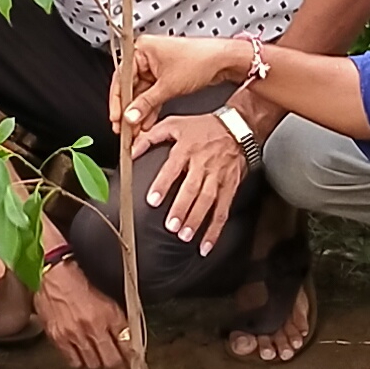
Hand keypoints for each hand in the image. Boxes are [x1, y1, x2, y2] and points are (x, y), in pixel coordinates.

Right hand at [37, 256, 131, 368]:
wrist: (53, 275)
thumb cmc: (79, 283)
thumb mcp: (106, 299)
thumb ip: (117, 321)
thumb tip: (127, 342)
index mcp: (109, 314)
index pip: (127, 345)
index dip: (133, 362)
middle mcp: (94, 326)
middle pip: (111, 361)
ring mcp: (75, 334)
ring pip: (93, 364)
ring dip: (98, 364)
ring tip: (99, 360)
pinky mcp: (58, 338)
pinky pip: (73, 361)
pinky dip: (79, 362)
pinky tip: (81, 355)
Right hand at [114, 29, 247, 134]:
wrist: (224, 61)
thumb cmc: (200, 60)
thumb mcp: (168, 86)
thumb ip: (145, 104)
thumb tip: (130, 115)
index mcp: (141, 49)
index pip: (121, 78)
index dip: (117, 100)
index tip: (116, 117)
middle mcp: (146, 55)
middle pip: (130, 86)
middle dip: (130, 109)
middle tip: (124, 127)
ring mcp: (156, 66)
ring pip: (142, 92)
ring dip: (140, 111)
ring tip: (135, 129)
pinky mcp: (166, 75)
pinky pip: (152, 93)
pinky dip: (150, 107)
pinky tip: (147, 122)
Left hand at [134, 108, 250, 251]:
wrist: (238, 126)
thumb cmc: (203, 127)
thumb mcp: (175, 123)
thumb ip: (151, 137)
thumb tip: (131, 151)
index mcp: (187, 149)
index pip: (173, 168)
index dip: (162, 184)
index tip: (152, 200)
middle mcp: (203, 164)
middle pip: (192, 189)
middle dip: (182, 208)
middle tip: (171, 226)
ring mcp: (218, 177)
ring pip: (208, 201)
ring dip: (197, 220)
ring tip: (185, 236)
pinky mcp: (230, 187)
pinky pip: (223, 210)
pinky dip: (215, 229)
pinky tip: (206, 244)